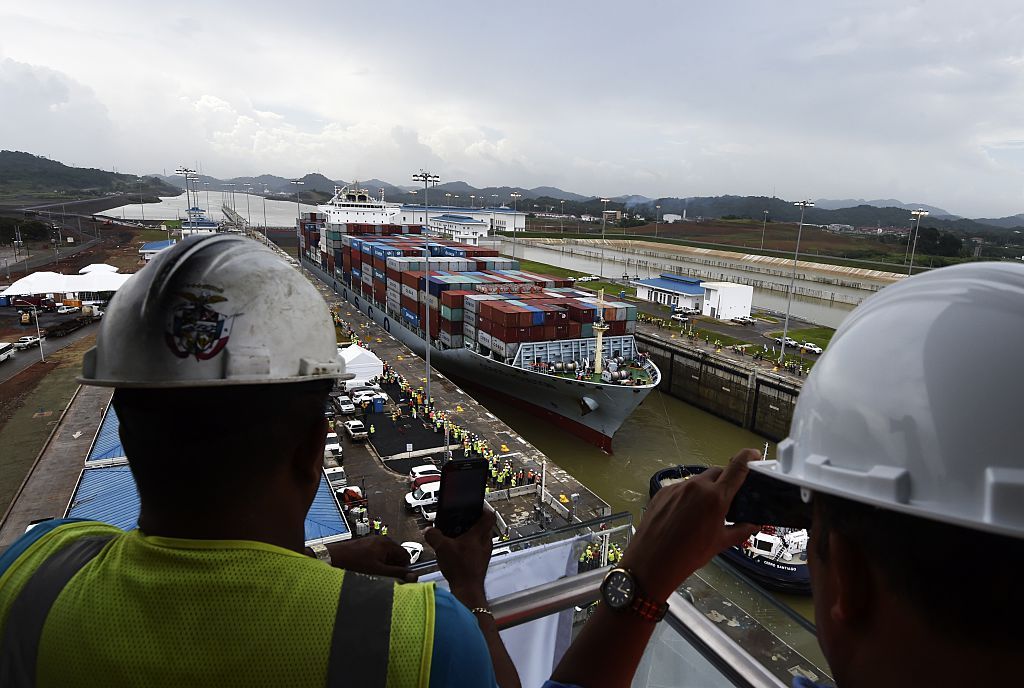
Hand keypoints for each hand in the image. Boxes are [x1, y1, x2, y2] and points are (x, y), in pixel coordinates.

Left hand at [324, 536, 416, 582]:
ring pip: (387, 557)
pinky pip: (378, 555)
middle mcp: (382, 540)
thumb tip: (413, 576)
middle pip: (396, 556)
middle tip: (383, 576)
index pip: (406, 556)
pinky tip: (368, 569)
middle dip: (392, 567)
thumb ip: (397, 574)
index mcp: (388, 543)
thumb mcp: (378, 571)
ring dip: (384, 566)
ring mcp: (374, 542)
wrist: (335, 557)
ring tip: (374, 572)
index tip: (397, 577)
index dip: (403, 568)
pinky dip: (377, 563)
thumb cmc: (354, 562)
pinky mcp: (368, 545)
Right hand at [424, 509, 495, 607]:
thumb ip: (434, 536)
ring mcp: (485, 553)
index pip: (489, 515)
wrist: (467, 590)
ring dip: (469, 537)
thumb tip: (429, 530)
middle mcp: (485, 542)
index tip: (474, 507)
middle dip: (472, 523)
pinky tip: (456, 553)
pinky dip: (468, 549)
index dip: (483, 508)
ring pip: (480, 539)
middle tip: (460, 522)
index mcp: (479, 534)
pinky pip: (477, 550)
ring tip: (456, 538)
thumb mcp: (442, 548)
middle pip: (484, 526)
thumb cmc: (461, 568)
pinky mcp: (481, 562)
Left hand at [621, 448, 760, 600]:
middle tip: (728, 497)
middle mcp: (696, 487)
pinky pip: (681, 488)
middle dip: (725, 480)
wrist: (653, 561)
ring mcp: (677, 488)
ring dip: (706, 489)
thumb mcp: (720, 543)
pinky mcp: (663, 492)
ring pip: (698, 481)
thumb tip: (752, 526)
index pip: (737, 468)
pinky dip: (689, 496)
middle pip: (717, 472)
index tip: (753, 454)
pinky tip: (686, 514)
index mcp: (715, 497)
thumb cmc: (688, 554)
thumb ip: (740, 531)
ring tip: (705, 511)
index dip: (748, 457)